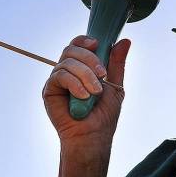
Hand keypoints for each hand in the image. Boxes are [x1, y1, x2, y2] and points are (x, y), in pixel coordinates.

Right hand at [43, 35, 129, 152]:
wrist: (92, 136)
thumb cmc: (103, 115)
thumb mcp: (115, 86)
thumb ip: (117, 64)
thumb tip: (125, 41)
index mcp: (81, 68)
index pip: (78, 45)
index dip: (85, 40)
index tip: (97, 45)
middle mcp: (67, 71)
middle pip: (71, 49)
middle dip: (89, 59)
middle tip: (103, 75)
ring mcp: (57, 80)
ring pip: (67, 62)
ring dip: (85, 75)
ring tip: (95, 92)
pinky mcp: (50, 90)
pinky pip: (60, 76)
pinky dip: (74, 84)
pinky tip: (83, 96)